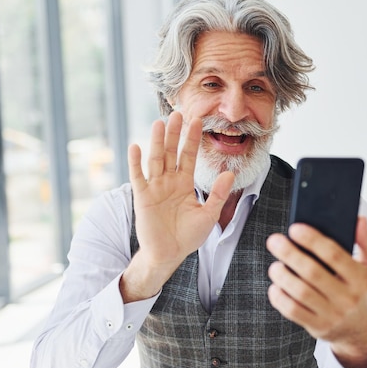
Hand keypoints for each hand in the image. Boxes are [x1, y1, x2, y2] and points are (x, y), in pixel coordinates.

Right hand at [121, 112, 233, 301]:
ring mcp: (155, 187)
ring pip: (156, 159)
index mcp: (184, 183)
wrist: (169, 254)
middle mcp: (169, 181)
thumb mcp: (208, 214)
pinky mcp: (142, 197)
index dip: (192, 139)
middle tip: (178, 113)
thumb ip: (218, 193)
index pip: (189, 156)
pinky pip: (139, 176)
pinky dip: (136, 162)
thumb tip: (230, 172)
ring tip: (159, 123)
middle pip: (171, 152)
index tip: (198, 120)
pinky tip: (135, 147)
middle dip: (175, 133)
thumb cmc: (188, 236)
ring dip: (157, 142)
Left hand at [266, 217, 366, 367]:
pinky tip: (275, 286)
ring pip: (301, 293)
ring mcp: (332, 314)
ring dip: (282, 275)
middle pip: (313, 272)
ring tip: (275, 264)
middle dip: (290, 254)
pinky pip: (293, 311)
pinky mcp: (317, 326)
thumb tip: (359, 220)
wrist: (360, 329)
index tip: (295, 228)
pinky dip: (279, 297)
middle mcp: (348, 298)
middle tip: (275, 241)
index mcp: (361, 279)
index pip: (335, 255)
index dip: (313, 240)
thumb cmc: (362, 290)